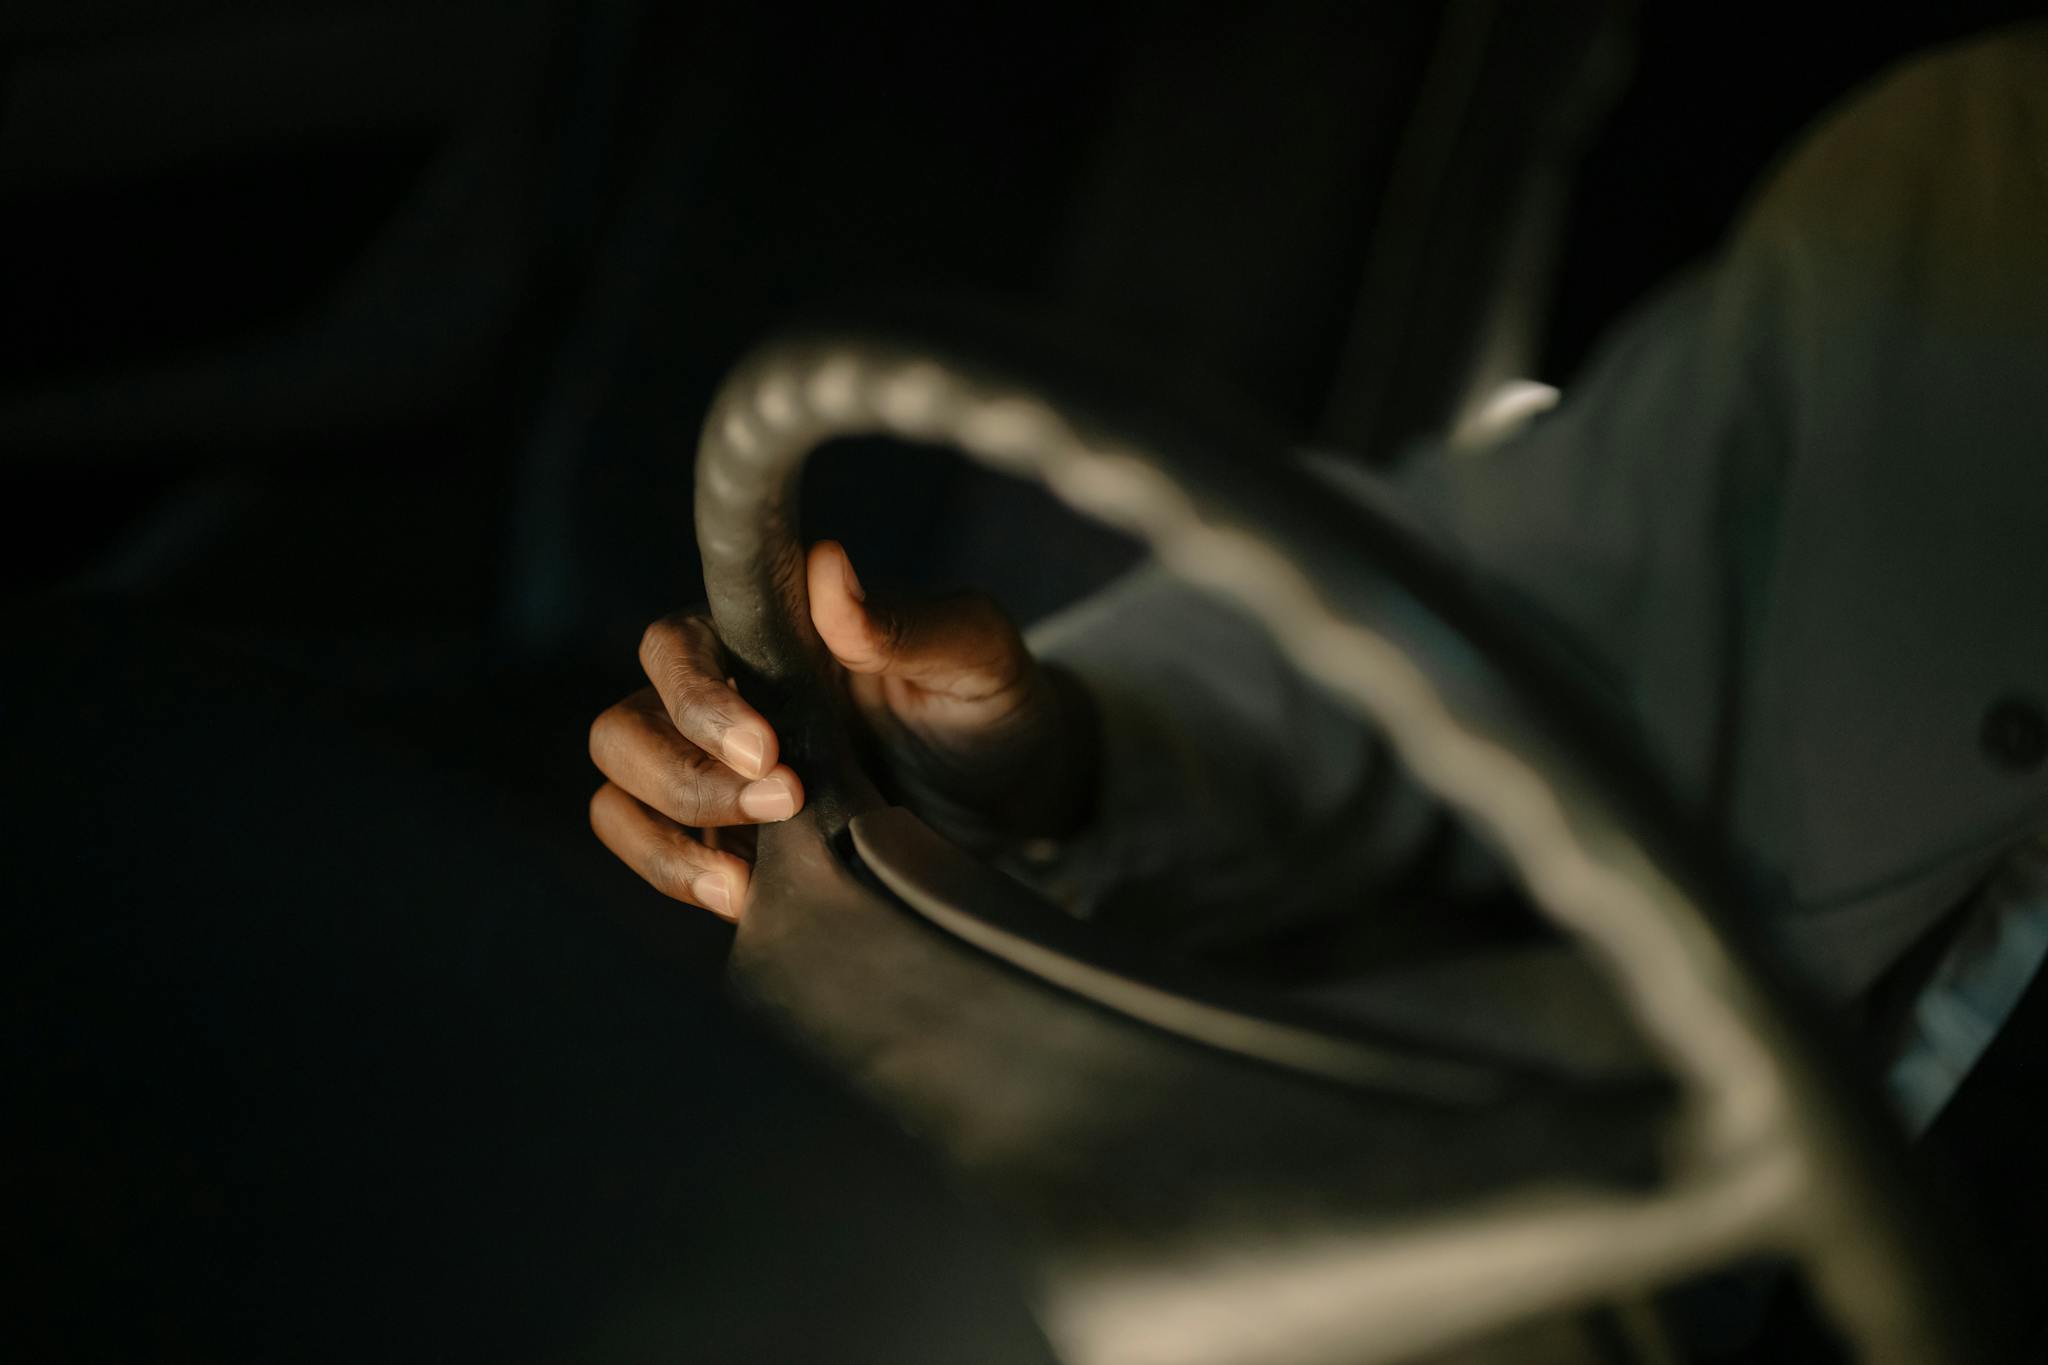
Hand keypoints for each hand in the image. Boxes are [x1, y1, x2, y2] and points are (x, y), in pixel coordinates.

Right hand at [589, 540, 1093, 919]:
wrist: (1016, 796)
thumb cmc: (990, 701)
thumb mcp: (975, 653)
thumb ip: (904, 621)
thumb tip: (829, 570)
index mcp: (766, 634)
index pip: (676, 645)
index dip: (696, 697)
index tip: (765, 749)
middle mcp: (722, 696)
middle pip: (628, 725)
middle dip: (687, 777)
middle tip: (785, 802)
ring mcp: (714, 772)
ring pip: (622, 791)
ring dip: (667, 836)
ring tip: (744, 876)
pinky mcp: (725, 840)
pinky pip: (656, 854)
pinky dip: (680, 877)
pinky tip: (744, 898)